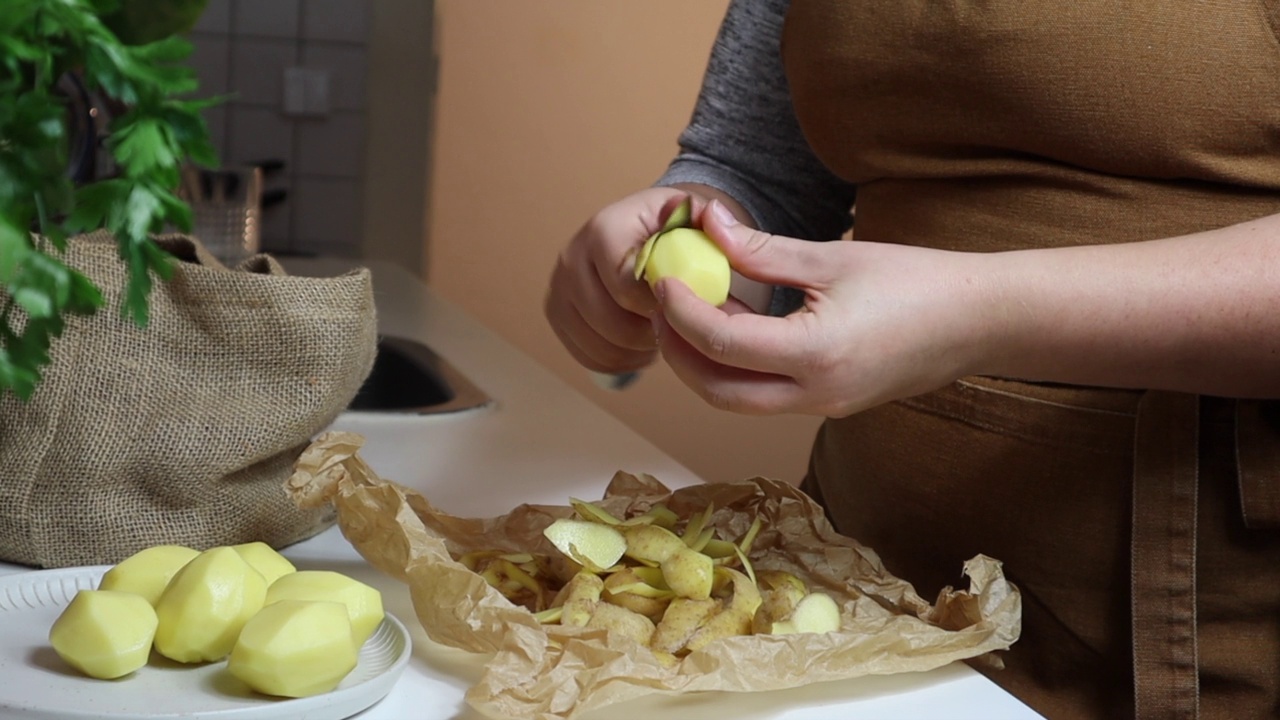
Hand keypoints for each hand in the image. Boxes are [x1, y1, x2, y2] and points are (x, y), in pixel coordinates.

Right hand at [545, 188, 739, 373]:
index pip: (626, 286)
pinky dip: (619, 361)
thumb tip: (712, 215)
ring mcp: (559, 286)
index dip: (659, 306)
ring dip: (636, 351)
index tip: (683, 306)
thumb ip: (712, 221)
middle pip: (609, 321)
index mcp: (605, 228)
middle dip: (649, 332)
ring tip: (660, 335)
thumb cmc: (676, 230)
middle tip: (676, 328)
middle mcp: (572, 255)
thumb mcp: (698, 219)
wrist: (648, 232)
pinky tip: (641, 347)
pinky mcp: (557, 313)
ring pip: (598, 343)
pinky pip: (587, 355)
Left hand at [651, 201, 995, 416]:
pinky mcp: (831, 407)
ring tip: (689, 316)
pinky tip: (733, 330)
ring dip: (702, 365)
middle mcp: (814, 395)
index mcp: (814, 354)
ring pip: (738, 401)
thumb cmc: (917, 281)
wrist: (981, 321)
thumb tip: (707, 222)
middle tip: (661, 306)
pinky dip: (736, 369)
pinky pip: (766, 397)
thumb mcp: (833, 258)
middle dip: (677, 351)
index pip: (720, 341)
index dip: (680, 310)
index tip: (660, 278)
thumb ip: (762, 249)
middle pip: (716, 390)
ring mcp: (824, 409)